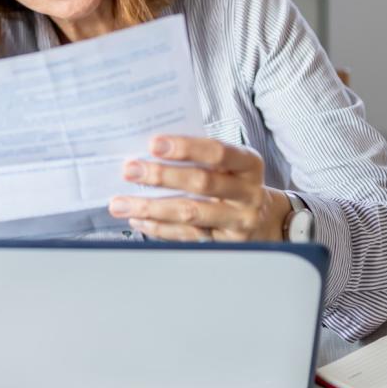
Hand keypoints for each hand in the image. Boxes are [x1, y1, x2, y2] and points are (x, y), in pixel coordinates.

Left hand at [107, 135, 291, 241]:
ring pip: (190, 214)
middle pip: (202, 183)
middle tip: (130, 170)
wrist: (265, 221)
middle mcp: (248, 193)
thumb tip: (148, 150)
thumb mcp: (229, 164)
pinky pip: (186, 236)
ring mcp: (238, 221)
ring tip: (120, 203)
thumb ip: (198, 156)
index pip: (217, 152)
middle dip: (161, 176)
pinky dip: (158, 228)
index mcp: (248, 164)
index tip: (153, 144)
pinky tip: (137, 220)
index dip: (186, 147)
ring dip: (151, 208)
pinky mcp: (224, 243)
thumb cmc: (235, 182)